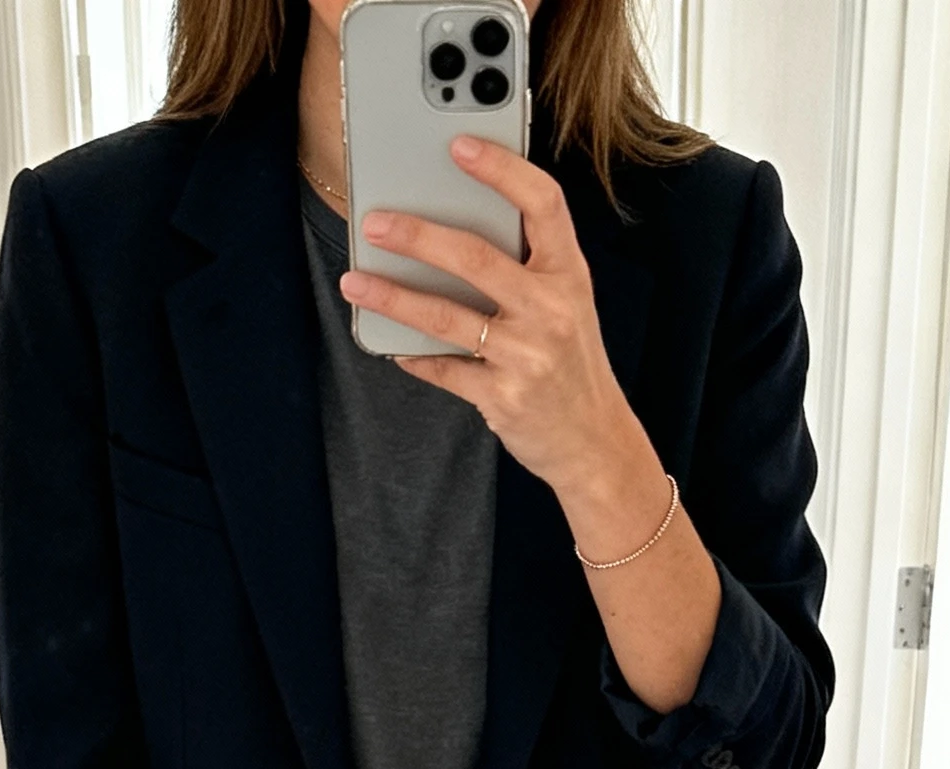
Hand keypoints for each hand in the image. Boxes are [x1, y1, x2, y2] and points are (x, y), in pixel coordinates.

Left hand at [339, 133, 660, 528]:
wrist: (593, 441)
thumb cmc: (571, 364)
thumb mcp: (567, 304)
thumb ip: (525, 267)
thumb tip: (451, 232)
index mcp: (568, 274)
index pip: (543, 204)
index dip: (502, 169)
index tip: (460, 146)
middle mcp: (551, 310)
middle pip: (475, 257)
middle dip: (417, 236)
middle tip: (374, 221)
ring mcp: (527, 355)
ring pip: (446, 316)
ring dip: (393, 297)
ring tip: (356, 281)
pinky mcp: (503, 397)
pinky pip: (445, 369)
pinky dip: (413, 356)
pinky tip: (390, 345)